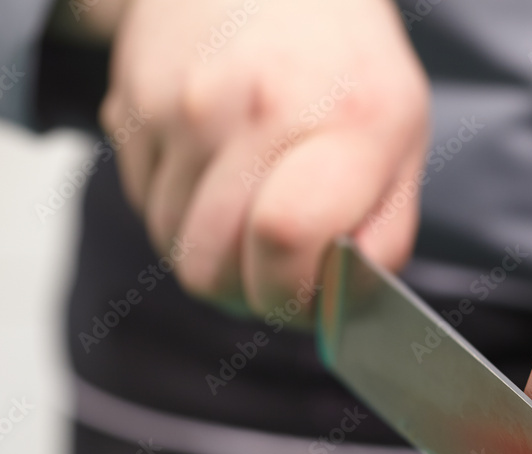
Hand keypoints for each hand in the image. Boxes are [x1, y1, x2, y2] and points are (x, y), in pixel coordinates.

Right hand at [100, 0, 428, 320]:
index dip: (290, 294)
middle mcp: (254, 106)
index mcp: (344, 118)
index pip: (286, 241)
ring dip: (209, 250)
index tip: (304, 292)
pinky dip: (177, 207)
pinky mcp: (130, 106)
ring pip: (172, 247)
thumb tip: (343, 312)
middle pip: (212, 269)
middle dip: (245, 292)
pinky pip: (143, 205)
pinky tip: (211, 164)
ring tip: (245, 203)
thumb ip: (383, 235)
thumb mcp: (401, 138)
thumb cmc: (341, 64)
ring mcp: (182, 106)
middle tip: (272, 265)